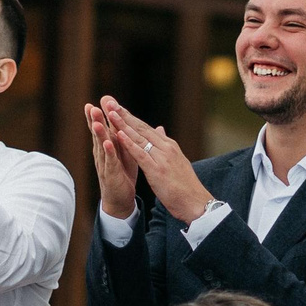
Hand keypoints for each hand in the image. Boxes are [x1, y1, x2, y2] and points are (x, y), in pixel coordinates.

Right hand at [84, 103, 139, 219]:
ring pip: (101, 146)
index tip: (99, 100)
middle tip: (90, 106)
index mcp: (107, 146)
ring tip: (96, 121)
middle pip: (98, 134)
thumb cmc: (122, 173)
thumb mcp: (123, 150)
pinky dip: (109, 152)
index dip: (100, 114)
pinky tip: (108, 143)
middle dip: (94, 120)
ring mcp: (105, 164)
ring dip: (98, 134)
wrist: (120, 199)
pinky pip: (110, 162)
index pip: (103, 127)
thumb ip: (123, 135)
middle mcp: (102, 154)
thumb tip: (125, 118)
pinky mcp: (110, 175)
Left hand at [97, 98, 208, 223]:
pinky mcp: (157, 170)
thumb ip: (166, 145)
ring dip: (123, 124)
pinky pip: (140, 154)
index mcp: (169, 146)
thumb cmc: (186, 186)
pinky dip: (129, 143)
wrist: (196, 203)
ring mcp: (162, 158)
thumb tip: (160, 129)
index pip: (146, 128)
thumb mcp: (176, 161)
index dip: (130, 117)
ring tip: (110, 112)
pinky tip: (119, 134)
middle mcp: (166, 148)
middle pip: (141, 128)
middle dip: (124, 114)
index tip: (117, 107)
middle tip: (109, 102)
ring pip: (139, 137)